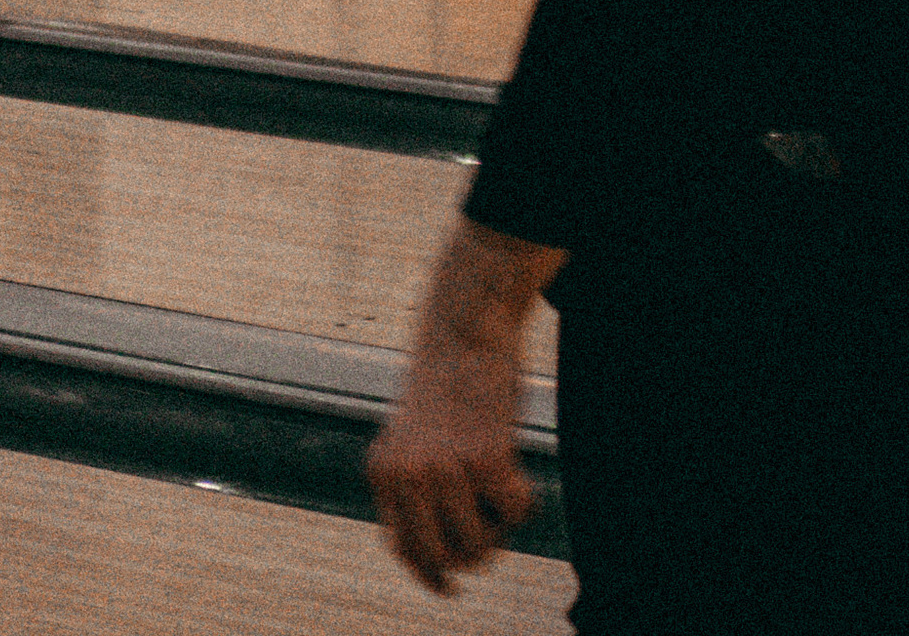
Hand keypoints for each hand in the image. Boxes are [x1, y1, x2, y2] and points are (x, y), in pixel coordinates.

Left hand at [369, 221, 552, 596]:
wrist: (467, 321)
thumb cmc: (448, 375)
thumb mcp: (414, 432)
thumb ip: (414, 483)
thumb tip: (436, 557)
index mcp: (384, 472)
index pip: (403, 549)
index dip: (430, 574)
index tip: (451, 587)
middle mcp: (407, 477)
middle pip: (443, 556)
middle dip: (473, 554)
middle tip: (494, 532)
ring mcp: (444, 470)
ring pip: (479, 545)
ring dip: (501, 528)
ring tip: (507, 492)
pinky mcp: (484, 458)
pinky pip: (514, 512)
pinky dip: (524, 500)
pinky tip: (520, 473)